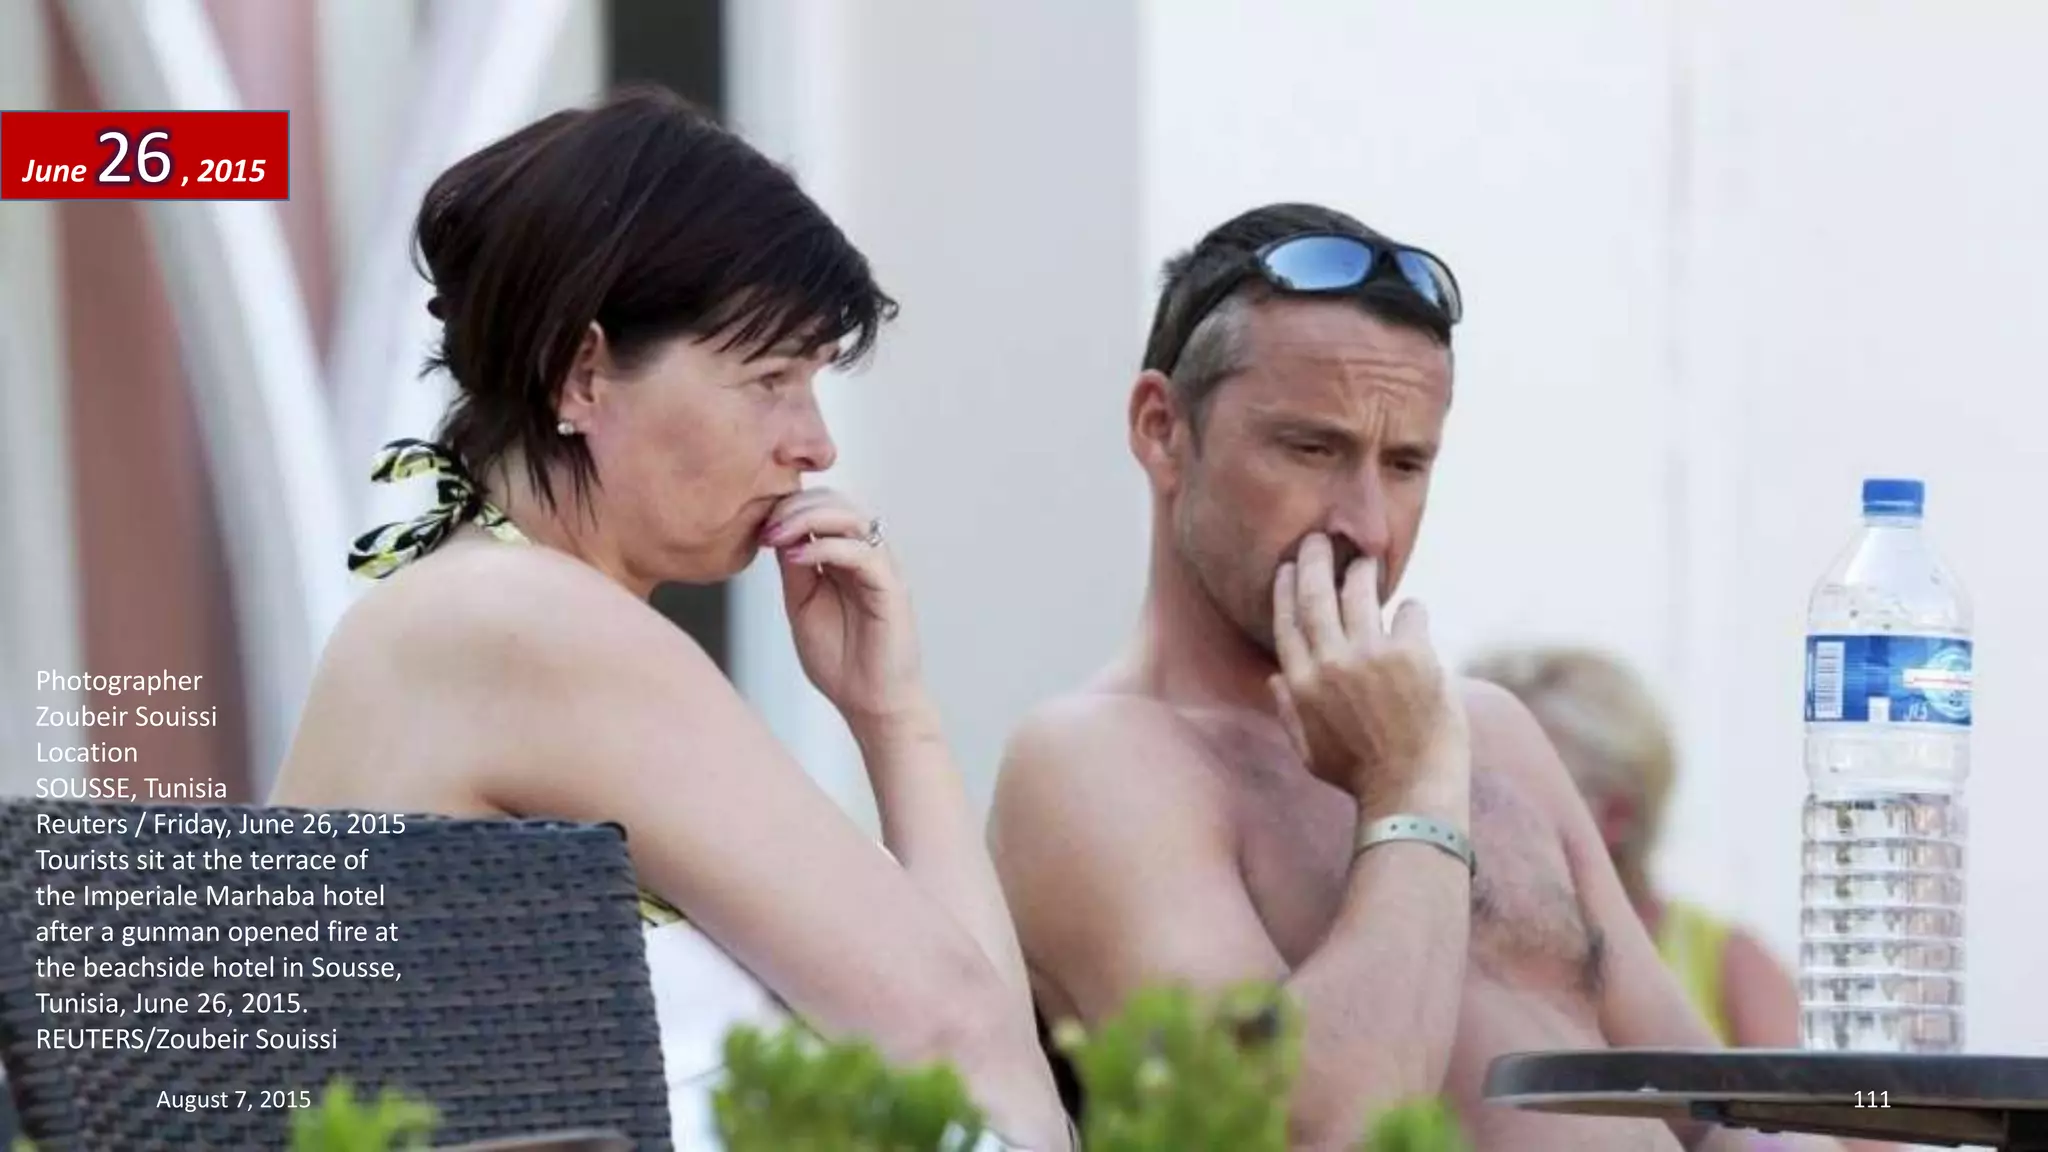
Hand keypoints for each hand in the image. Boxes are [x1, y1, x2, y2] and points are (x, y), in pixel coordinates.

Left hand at [762, 489, 923, 731]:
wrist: (869, 703)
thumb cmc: (839, 659)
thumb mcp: (801, 604)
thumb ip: (794, 568)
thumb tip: (775, 531)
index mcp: (846, 556)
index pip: (822, 507)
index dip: (789, 506)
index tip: (758, 525)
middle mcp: (868, 555)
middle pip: (837, 502)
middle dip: (796, 506)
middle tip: (766, 528)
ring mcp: (882, 569)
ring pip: (852, 517)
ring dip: (809, 519)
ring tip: (776, 536)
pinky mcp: (892, 589)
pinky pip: (862, 553)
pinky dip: (825, 547)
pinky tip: (796, 557)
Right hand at [1268, 533, 1469, 821]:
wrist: (1409, 793)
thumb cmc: (1359, 776)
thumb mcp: (1308, 751)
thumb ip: (1289, 711)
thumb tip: (1274, 678)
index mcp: (1302, 684)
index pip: (1286, 621)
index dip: (1284, 588)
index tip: (1287, 567)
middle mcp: (1330, 664)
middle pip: (1315, 594)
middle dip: (1314, 558)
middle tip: (1321, 537)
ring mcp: (1372, 656)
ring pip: (1362, 592)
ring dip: (1365, 572)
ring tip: (1369, 562)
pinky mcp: (1413, 656)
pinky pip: (1410, 612)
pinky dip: (1411, 610)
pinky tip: (1412, 614)